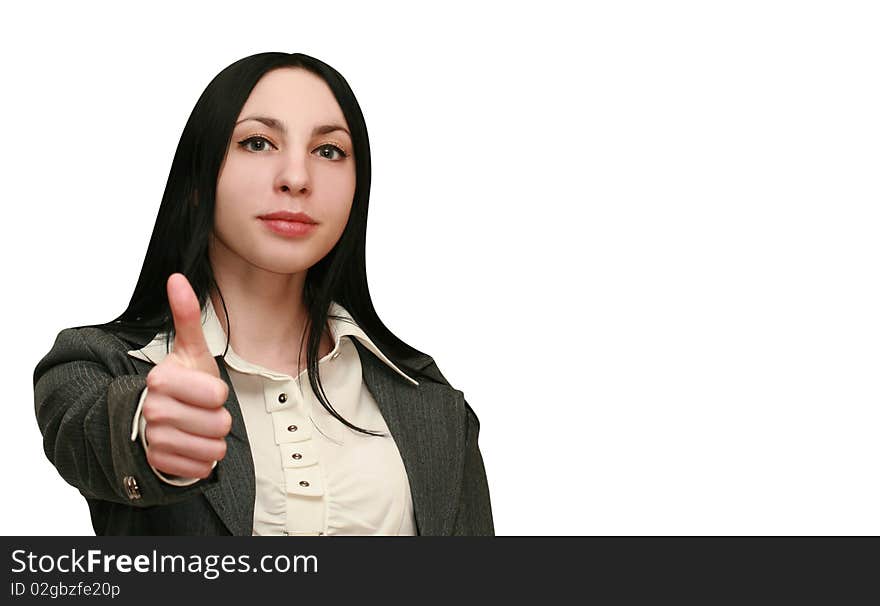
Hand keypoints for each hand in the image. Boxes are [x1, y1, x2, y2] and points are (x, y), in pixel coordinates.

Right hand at [141, 273, 230, 478]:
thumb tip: (176, 277)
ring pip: (214, 448)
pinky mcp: (160, 466)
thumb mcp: (189, 351)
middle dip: (218, 419)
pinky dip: (203, 460)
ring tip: (196, 429)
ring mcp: (154, 441)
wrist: (155, 424)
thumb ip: (186, 315)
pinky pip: (204, 467)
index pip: (218, 396)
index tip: (203, 390)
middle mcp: (152, 411)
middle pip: (220, 423)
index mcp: (160, 380)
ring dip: (212, 440)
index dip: (218, 394)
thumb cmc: (183, 385)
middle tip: (201, 412)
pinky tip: (190, 447)